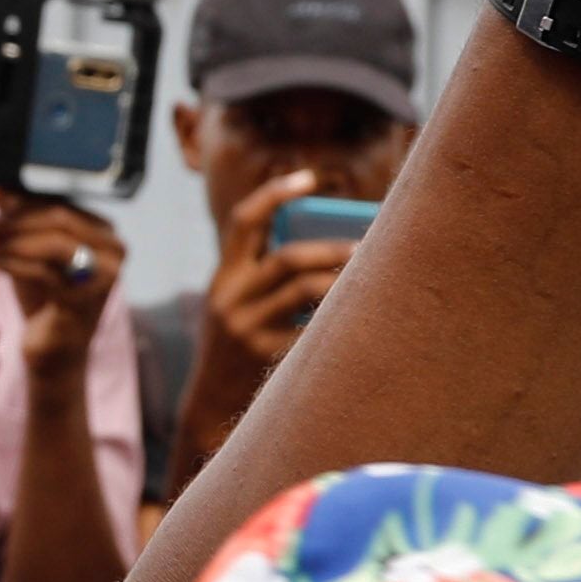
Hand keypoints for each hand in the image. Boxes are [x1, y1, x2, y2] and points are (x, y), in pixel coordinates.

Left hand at [0, 197, 127, 371]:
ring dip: (12, 240)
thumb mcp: (31, 251)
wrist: (56, 352)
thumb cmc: (45, 298)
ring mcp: (106, 276)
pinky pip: (44, 271)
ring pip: (53, 243)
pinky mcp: (87, 299)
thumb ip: (20, 220)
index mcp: (105, 233)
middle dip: (15, 219)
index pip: (63, 203)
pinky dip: (13, 263)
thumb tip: (0, 186)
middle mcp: (114, 251)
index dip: (24, 199)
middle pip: (59, 218)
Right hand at [203, 175, 353, 376]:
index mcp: (223, 277)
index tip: (309, 176)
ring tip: (371, 279)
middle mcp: (230, 299)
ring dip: (342, 281)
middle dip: (331, 249)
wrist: (208, 404)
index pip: (244, 220)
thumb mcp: (236, 304)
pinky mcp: (266, 357)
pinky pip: (313, 329)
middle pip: (288, 258)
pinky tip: (359, 318)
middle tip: (366, 246)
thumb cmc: (237, 346)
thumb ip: (265, 276)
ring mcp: (247, 329)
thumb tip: (334, 247)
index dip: (275, 193)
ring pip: (305, 291)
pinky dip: (338, 319)